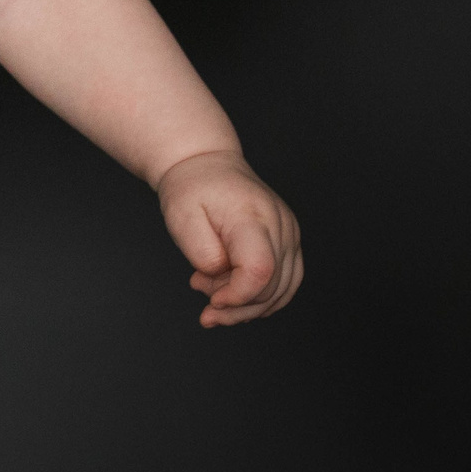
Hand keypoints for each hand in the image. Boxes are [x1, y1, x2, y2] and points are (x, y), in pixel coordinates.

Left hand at [155, 149, 303, 326]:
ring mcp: (289, 234)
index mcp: (252, 216)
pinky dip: (263, 298)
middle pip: (272, 287)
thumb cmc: (192, 188)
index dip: (237, 297)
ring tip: (214, 293)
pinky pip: (286, 283)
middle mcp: (280, 225)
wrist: (206, 164)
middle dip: (235, 305)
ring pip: (282, 291)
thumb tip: (222, 276)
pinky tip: (236, 297)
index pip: (260, 270)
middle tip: (200, 288)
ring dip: (248, 306)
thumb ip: (203, 253)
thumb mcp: (181, 217)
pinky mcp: (289, 242)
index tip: (211, 301)